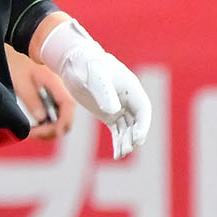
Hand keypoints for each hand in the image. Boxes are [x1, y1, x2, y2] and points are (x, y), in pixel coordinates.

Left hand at [6, 47, 74, 142]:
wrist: (16, 43)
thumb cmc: (16, 60)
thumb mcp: (20, 81)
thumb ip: (32, 100)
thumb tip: (41, 119)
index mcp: (56, 83)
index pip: (68, 108)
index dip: (59, 125)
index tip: (40, 131)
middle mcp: (61, 89)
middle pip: (67, 118)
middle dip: (53, 131)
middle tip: (32, 133)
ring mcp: (58, 92)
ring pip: (62, 118)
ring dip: (50, 129)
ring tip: (32, 130)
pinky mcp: (52, 94)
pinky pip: (56, 113)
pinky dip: (48, 123)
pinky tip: (35, 124)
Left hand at [35, 17, 150, 159]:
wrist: (74, 62)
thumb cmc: (86, 64)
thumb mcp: (95, 77)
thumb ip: (104, 93)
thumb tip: (114, 111)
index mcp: (131, 87)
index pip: (143, 109)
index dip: (143, 124)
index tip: (137, 138)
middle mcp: (128, 99)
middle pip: (138, 121)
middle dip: (134, 136)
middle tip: (127, 149)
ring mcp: (119, 107)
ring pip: (128, 128)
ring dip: (126, 141)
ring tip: (120, 154)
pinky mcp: (108, 114)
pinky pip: (118, 130)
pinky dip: (118, 141)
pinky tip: (117, 154)